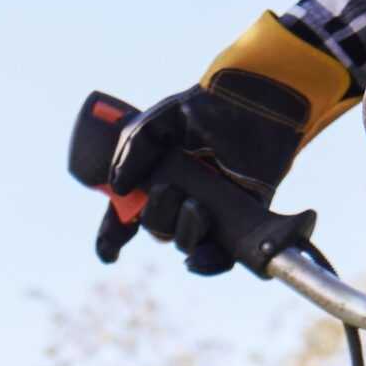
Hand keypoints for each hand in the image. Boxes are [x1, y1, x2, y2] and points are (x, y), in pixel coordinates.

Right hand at [97, 15, 349, 273]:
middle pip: (157, 228)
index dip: (114, 235)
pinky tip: (197, 260)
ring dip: (184, 230)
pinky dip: (207, 263)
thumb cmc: (208, 107)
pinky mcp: (240, 220)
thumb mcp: (158, 121)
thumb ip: (132, 148)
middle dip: (156, 217)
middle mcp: (180, 198)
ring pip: (185, 241)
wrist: (255, 102)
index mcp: (156, 178)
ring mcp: (210, 210)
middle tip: (169, 189)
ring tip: (197, 205)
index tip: (109, 252)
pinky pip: (220, 256)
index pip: (128, 216)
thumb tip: (118, 189)